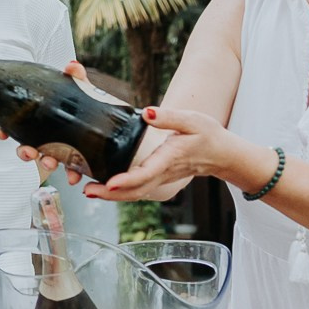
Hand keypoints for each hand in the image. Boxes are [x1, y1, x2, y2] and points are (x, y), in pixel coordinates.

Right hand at [3, 61, 117, 182]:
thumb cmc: (87, 103)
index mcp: (40, 119)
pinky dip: (71, 174)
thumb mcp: (79, 89)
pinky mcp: (76, 159)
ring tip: (52, 163)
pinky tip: (75, 177)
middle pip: (27, 146)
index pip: (15, 125)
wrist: (109, 123)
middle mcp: (46, 135)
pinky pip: (69, 169)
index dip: (3, 130)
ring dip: (45, 162)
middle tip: (30, 152)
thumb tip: (72, 66)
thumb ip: (75, 78)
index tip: (0, 133)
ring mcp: (60, 148)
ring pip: (45, 158)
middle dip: (25, 152)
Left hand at [82, 105, 260, 202]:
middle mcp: (164, 173)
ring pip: (135, 194)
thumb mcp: (192, 120)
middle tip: (88, 191)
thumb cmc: (207, 135)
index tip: (111, 183)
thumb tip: (147, 112)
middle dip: (111, 194)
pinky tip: (103, 187)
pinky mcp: (158, 180)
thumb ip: (169, 117)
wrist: (220, 154)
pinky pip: (138, 190)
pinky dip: (120, 192)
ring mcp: (161, 180)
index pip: (147, 173)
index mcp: (170, 158)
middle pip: (136, 190)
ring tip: (89, 191)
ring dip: (112, 196)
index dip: (128, 180)